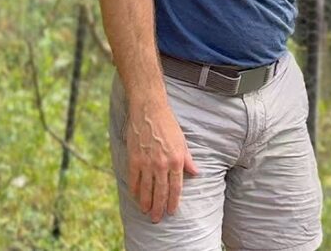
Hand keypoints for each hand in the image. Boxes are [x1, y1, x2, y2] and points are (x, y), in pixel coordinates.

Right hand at [126, 100, 198, 222]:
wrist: (149, 111)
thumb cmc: (168, 125)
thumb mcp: (183, 142)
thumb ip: (188, 160)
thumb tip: (196, 173)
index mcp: (176, 160)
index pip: (175, 187)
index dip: (173, 201)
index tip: (171, 211)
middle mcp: (162, 164)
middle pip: (160, 191)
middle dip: (159, 207)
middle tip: (157, 219)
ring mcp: (147, 163)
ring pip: (146, 189)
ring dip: (146, 202)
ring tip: (146, 212)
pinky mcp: (134, 159)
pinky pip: (134, 179)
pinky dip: (135, 190)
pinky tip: (136, 197)